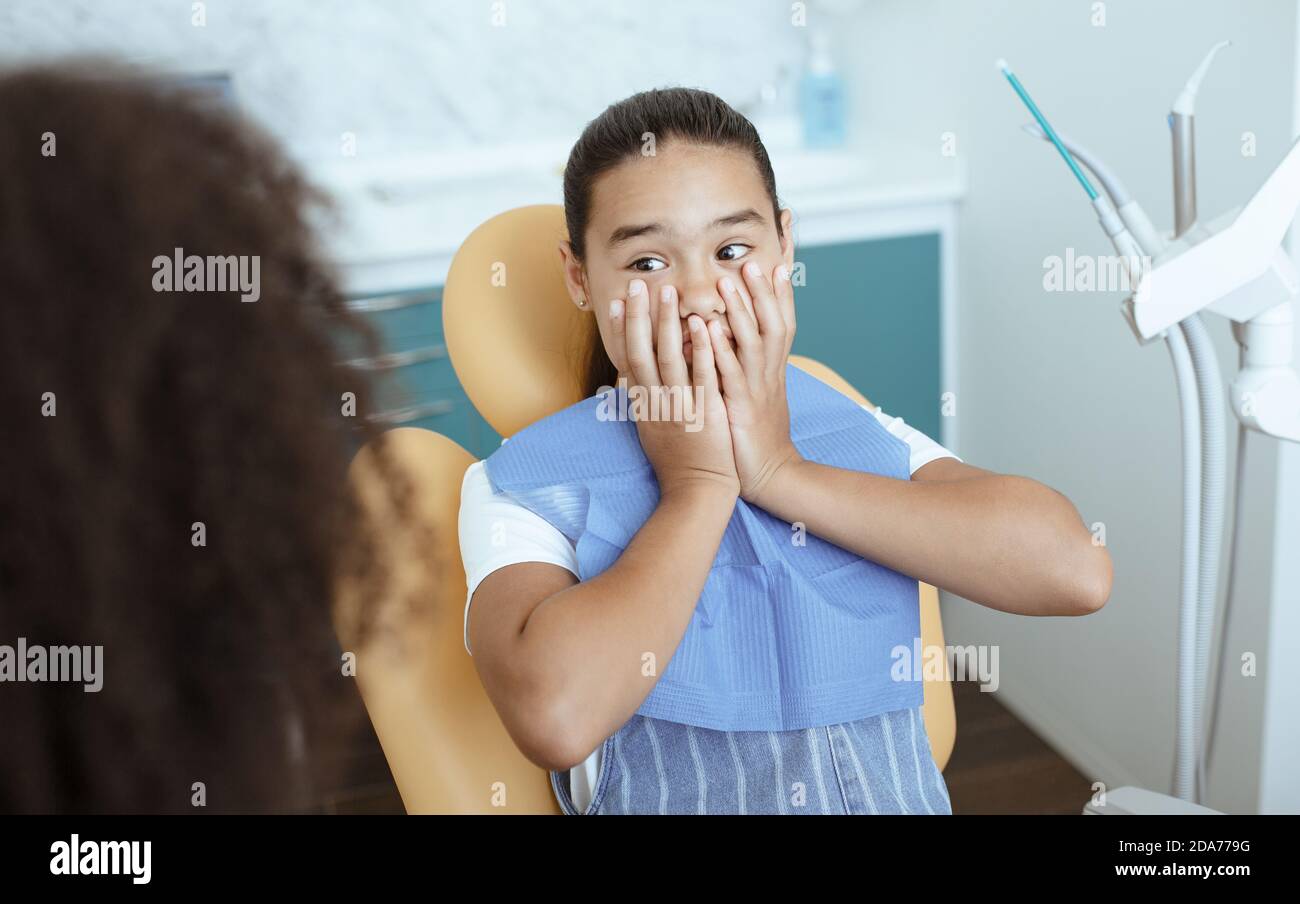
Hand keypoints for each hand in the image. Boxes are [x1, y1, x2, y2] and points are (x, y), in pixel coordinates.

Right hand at [611, 278, 738, 499]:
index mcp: (642, 406)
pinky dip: (702, 350)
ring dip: (667, 323)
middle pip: (641, 352)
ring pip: (669, 359)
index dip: (619, 330)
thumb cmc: (677, 464)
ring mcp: (679, 408)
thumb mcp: (651, 432)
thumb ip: (642, 402)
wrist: (696, 494)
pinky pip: (702, 376)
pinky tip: (704, 325)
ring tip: (667, 292)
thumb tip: (629, 378)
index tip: (614, 302)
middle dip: (637, 317)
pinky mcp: (704, 414)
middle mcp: (655, 403)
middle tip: (636, 285)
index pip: (626, 360)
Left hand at [707, 260, 802, 507]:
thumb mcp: (756, 388)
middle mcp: (769, 371)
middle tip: (751, 257)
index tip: (785, 248)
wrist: (773, 475)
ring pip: (754, 342)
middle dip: (764, 289)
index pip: (783, 313)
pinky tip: (708, 331)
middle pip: (775, 321)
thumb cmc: (756, 432)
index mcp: (772, 365)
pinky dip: (721, 351)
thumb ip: (748, 358)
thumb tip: (733, 328)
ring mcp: (757, 389)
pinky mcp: (741, 410)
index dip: (782, 282)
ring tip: (728, 282)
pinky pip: (731, 376)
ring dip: (742, 311)